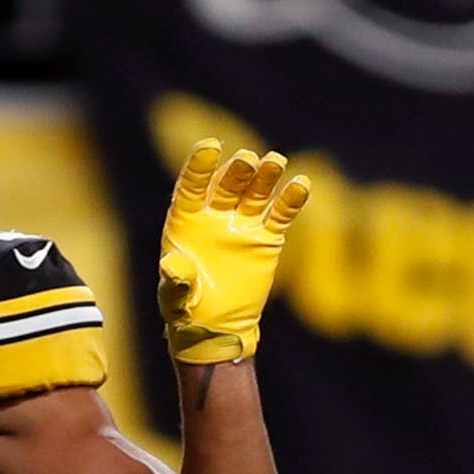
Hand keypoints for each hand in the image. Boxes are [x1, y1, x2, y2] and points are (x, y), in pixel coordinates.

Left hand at [155, 139, 309, 365]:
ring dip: (266, 176)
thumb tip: (172, 267)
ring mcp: (242, 225)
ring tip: (275, 161)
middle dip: (238, 171)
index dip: (200, 165)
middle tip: (249, 160)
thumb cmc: (186, 311)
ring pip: (256, 193)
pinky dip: (290, 200)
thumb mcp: (174, 299)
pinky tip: (301, 184)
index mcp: (186, 221)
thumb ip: (175, 282)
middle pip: (228, 185)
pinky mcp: (265, 239)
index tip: (210, 146)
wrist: (215, 328)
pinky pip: (280, 215)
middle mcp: (214, 216)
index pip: (192, 186)